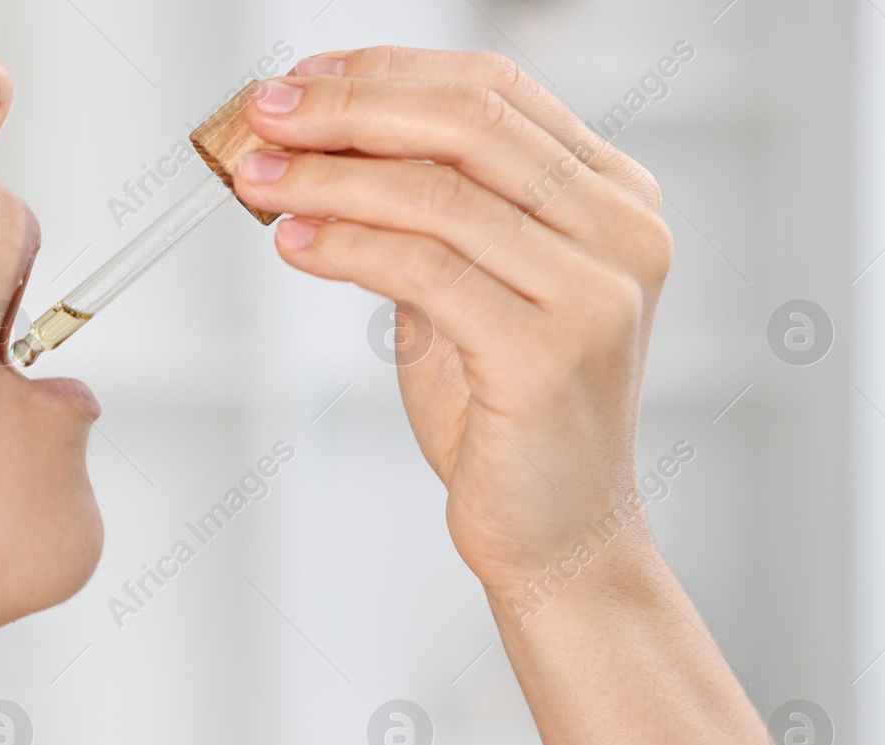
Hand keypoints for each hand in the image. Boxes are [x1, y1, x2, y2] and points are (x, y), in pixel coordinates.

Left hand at [237, 48, 672, 610]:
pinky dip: (345, 245)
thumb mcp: (476, 287)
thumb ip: (431, 211)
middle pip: (468, 122)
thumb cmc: (515, 417)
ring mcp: (596, 294)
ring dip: (328, 177)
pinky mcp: (550, 354)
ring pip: (436, 193)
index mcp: (617, 199)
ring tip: (260, 180)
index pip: (495, 91)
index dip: (387, 70)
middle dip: (348, 109)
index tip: (304, 79)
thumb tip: (321, 137)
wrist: (559, 534)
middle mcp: (624, 234)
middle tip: (266, 115)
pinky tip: (295, 242)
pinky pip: (424, 269)